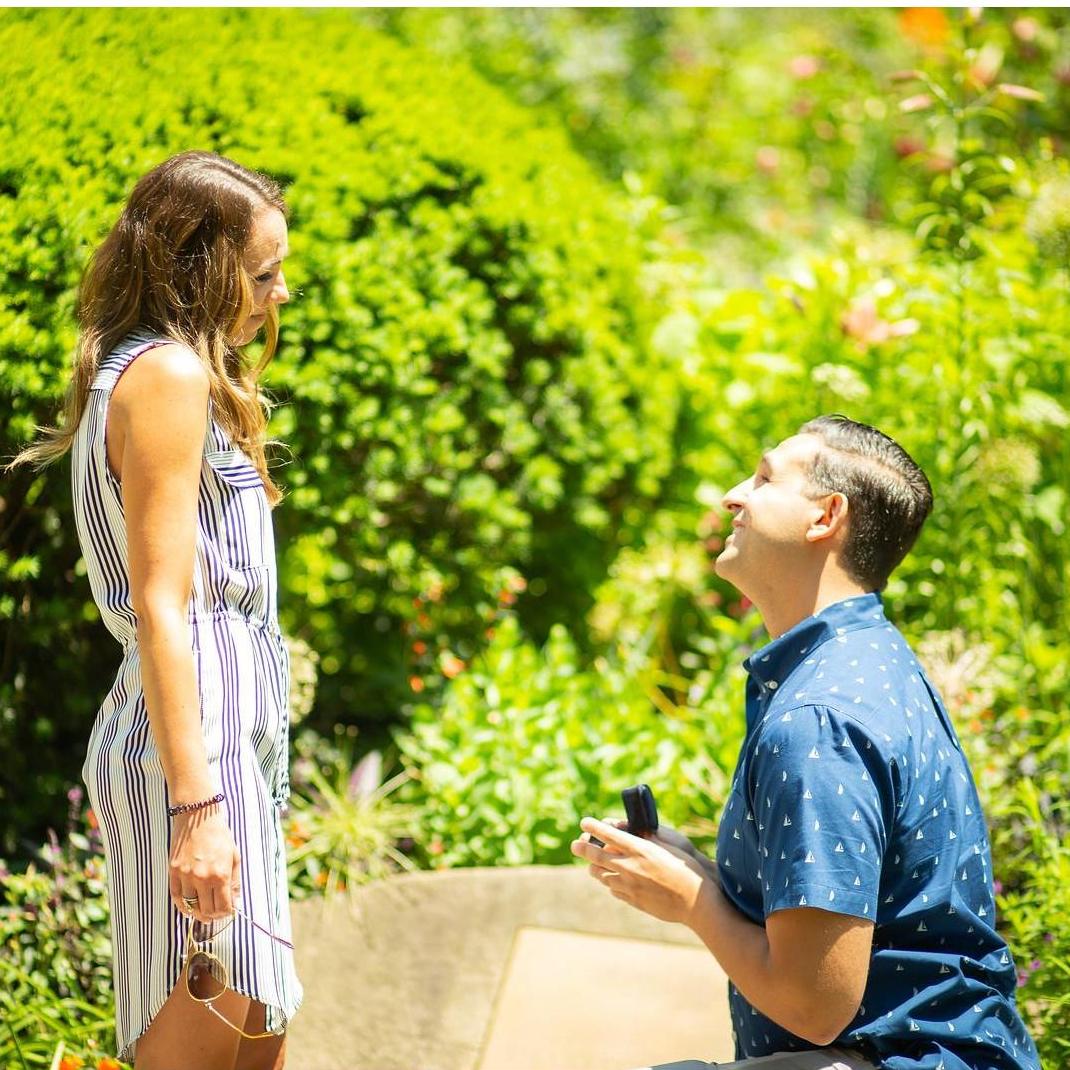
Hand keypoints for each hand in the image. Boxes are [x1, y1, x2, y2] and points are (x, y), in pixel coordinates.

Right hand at [168, 808, 240, 922]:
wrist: (198, 816)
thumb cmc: (219, 834)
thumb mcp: (234, 856)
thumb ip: (235, 882)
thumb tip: (235, 903)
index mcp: (220, 874)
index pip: (222, 906)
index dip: (226, 913)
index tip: (228, 911)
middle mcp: (202, 878)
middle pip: (207, 910)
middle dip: (214, 915)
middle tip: (217, 914)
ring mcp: (185, 876)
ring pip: (190, 907)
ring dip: (198, 913)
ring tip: (204, 912)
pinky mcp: (173, 872)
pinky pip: (176, 897)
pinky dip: (182, 906)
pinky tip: (189, 908)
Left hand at [571, 816, 712, 926]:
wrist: (695, 902)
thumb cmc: (686, 870)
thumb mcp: (667, 847)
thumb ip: (646, 841)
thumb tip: (632, 834)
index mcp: (639, 849)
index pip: (608, 834)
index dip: (593, 827)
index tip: (584, 822)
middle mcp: (630, 866)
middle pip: (596, 855)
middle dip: (582, 848)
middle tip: (574, 845)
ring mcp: (629, 886)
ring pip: (601, 875)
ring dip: (595, 868)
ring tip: (593, 865)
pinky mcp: (632, 901)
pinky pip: (613, 890)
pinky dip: (611, 883)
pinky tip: (614, 881)